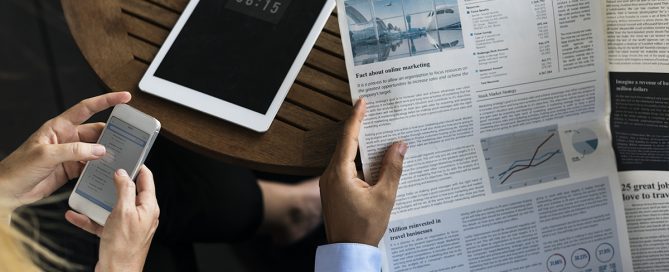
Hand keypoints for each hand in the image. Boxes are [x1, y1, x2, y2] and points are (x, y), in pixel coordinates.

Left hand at [0, 92, 130, 209]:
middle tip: (130, 136)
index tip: (124, 97)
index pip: (86, 108)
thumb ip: (74, 151)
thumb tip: (99, 149)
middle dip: (112, 133)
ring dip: (108, 152)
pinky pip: (91, 165)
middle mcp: (67, 138)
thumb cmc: (18, 168)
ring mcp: (70, 154)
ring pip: (96, 149)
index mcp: (59, 127)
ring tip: (122, 155)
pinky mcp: (71, 169)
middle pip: (96, 131)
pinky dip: (100, 168)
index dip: (106, 101)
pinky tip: (108, 170)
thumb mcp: (46, 155)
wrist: (7, 191)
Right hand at [66, 166, 159, 271]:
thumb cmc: (123, 247)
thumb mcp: (124, 212)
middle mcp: (141, 215)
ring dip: (98, 200)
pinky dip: (90, 218)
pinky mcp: (116, 235)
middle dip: (115, 182)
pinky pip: (103, 222)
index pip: (146, 180)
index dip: (138, 167)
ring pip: (113, 206)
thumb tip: (124, 173)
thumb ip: (125, 190)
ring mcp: (128, 225)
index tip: (128, 157)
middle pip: (129, 192)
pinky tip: (76, 214)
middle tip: (104, 171)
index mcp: (148, 207)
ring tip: (87, 190)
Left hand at [319, 99, 407, 246]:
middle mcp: (330, 175)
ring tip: (375, 130)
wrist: (348, 251)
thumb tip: (400, 145)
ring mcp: (329, 183)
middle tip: (371, 110)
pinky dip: (358, 159)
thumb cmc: (363, 228)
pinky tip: (372, 158)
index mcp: (340, 173)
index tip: (362, 101)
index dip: (357, 117)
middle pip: (346, 144)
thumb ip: (393, 168)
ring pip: (345, 156)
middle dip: (359, 127)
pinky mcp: (333, 191)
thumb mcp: (384, 197)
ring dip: (360, 144)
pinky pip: (345, 168)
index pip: (348, 137)